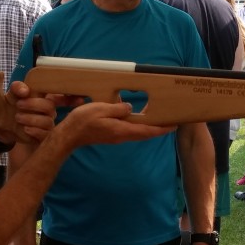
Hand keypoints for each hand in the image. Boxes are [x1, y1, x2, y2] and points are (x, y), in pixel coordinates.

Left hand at [0, 81, 57, 144]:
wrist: (3, 124)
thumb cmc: (12, 105)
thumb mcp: (12, 94)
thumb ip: (17, 88)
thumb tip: (25, 91)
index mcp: (45, 98)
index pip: (56, 94)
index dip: (56, 94)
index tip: (42, 94)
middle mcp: (49, 111)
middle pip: (50, 107)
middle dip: (34, 104)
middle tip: (18, 104)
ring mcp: (47, 124)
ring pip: (48, 122)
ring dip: (32, 119)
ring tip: (17, 117)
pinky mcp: (43, 137)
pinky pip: (45, 135)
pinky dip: (35, 131)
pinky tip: (25, 129)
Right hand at [58, 102, 175, 148]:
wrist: (70, 135)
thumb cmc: (83, 122)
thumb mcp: (101, 109)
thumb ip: (118, 108)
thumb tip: (129, 108)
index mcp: (122, 129)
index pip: (147, 130)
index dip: (162, 128)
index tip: (174, 125)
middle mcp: (122, 135)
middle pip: (145, 132)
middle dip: (159, 127)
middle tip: (171, 121)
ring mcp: (117, 136)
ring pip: (138, 132)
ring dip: (149, 126)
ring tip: (159, 118)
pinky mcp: (112, 134)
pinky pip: (130, 130)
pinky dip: (139, 125)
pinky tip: (139, 118)